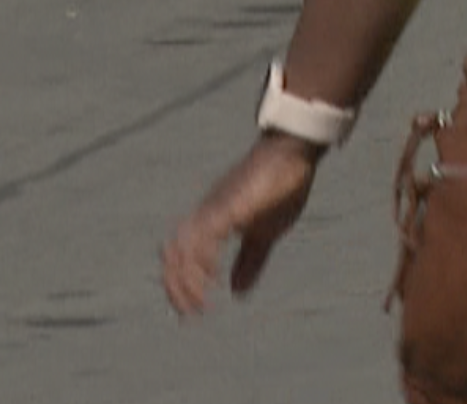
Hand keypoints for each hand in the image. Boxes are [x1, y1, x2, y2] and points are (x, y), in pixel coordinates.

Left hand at [162, 135, 322, 315]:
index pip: (180, 254)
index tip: (188, 311)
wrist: (292, 151)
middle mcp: (206, 214)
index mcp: (211, 220)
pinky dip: (204, 258)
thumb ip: (250, 261)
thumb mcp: (266, 233)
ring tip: (200, 304)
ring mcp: (216, 208)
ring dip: (188, 279)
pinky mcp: (231, 205)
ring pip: (186, 246)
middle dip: (175, 286)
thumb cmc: (280, 187)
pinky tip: (212, 277)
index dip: (178, 283)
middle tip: (187, 315)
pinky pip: (208, 233)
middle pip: (174, 252)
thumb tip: (237, 292)